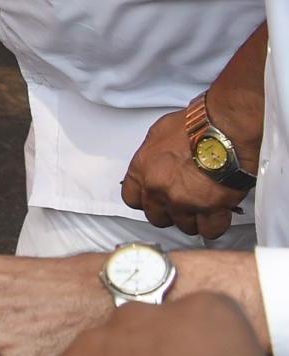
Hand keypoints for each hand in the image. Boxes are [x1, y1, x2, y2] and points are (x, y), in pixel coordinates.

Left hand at [121, 109, 244, 241]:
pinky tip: (218, 214)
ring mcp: (182, 201)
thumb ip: (153, 155)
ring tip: (203, 205)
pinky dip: (215, 225)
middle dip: (170, 212)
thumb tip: (156, 162)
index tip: (155, 199)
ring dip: (194, 219)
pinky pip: (209, 230)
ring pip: (184, 226)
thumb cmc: (196, 126)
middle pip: (157, 216)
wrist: (223, 131)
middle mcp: (158, 188)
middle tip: (182, 202)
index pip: (132, 199)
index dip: (146, 201)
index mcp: (142, 169)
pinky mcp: (209, 209)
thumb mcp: (160, 133)